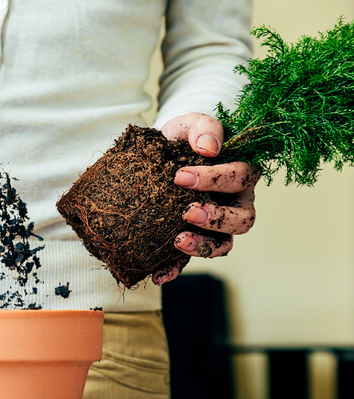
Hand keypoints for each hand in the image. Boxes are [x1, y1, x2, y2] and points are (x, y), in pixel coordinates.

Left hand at [151, 112, 259, 284]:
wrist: (156, 154)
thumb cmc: (180, 139)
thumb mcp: (189, 123)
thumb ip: (203, 126)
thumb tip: (210, 147)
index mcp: (239, 174)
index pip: (240, 177)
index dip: (215, 179)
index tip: (180, 176)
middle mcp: (234, 203)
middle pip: (243, 219)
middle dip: (217, 218)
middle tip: (186, 212)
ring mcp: (214, 226)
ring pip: (224, 245)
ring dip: (203, 246)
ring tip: (178, 241)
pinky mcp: (190, 240)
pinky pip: (189, 261)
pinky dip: (175, 269)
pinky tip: (157, 274)